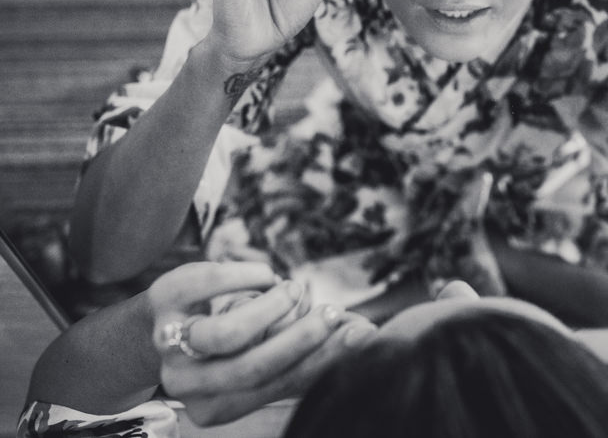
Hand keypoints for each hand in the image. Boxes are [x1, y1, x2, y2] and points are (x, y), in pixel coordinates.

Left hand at [147, 261, 375, 425]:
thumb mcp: (269, 355)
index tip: (361, 333)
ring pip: (227, 335)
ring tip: (294, 289)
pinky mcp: (164, 300)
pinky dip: (245, 275)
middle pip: (252, 369)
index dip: (321, 360)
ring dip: (272, 307)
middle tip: (333, 311)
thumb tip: (369, 336)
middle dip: (301, 338)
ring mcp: (170, 343)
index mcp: (216, 406)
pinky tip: (265, 274)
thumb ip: (314, 353)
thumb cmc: (234, 343)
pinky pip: (207, 285)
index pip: (275, 388)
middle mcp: (187, 384)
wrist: (169, 318)